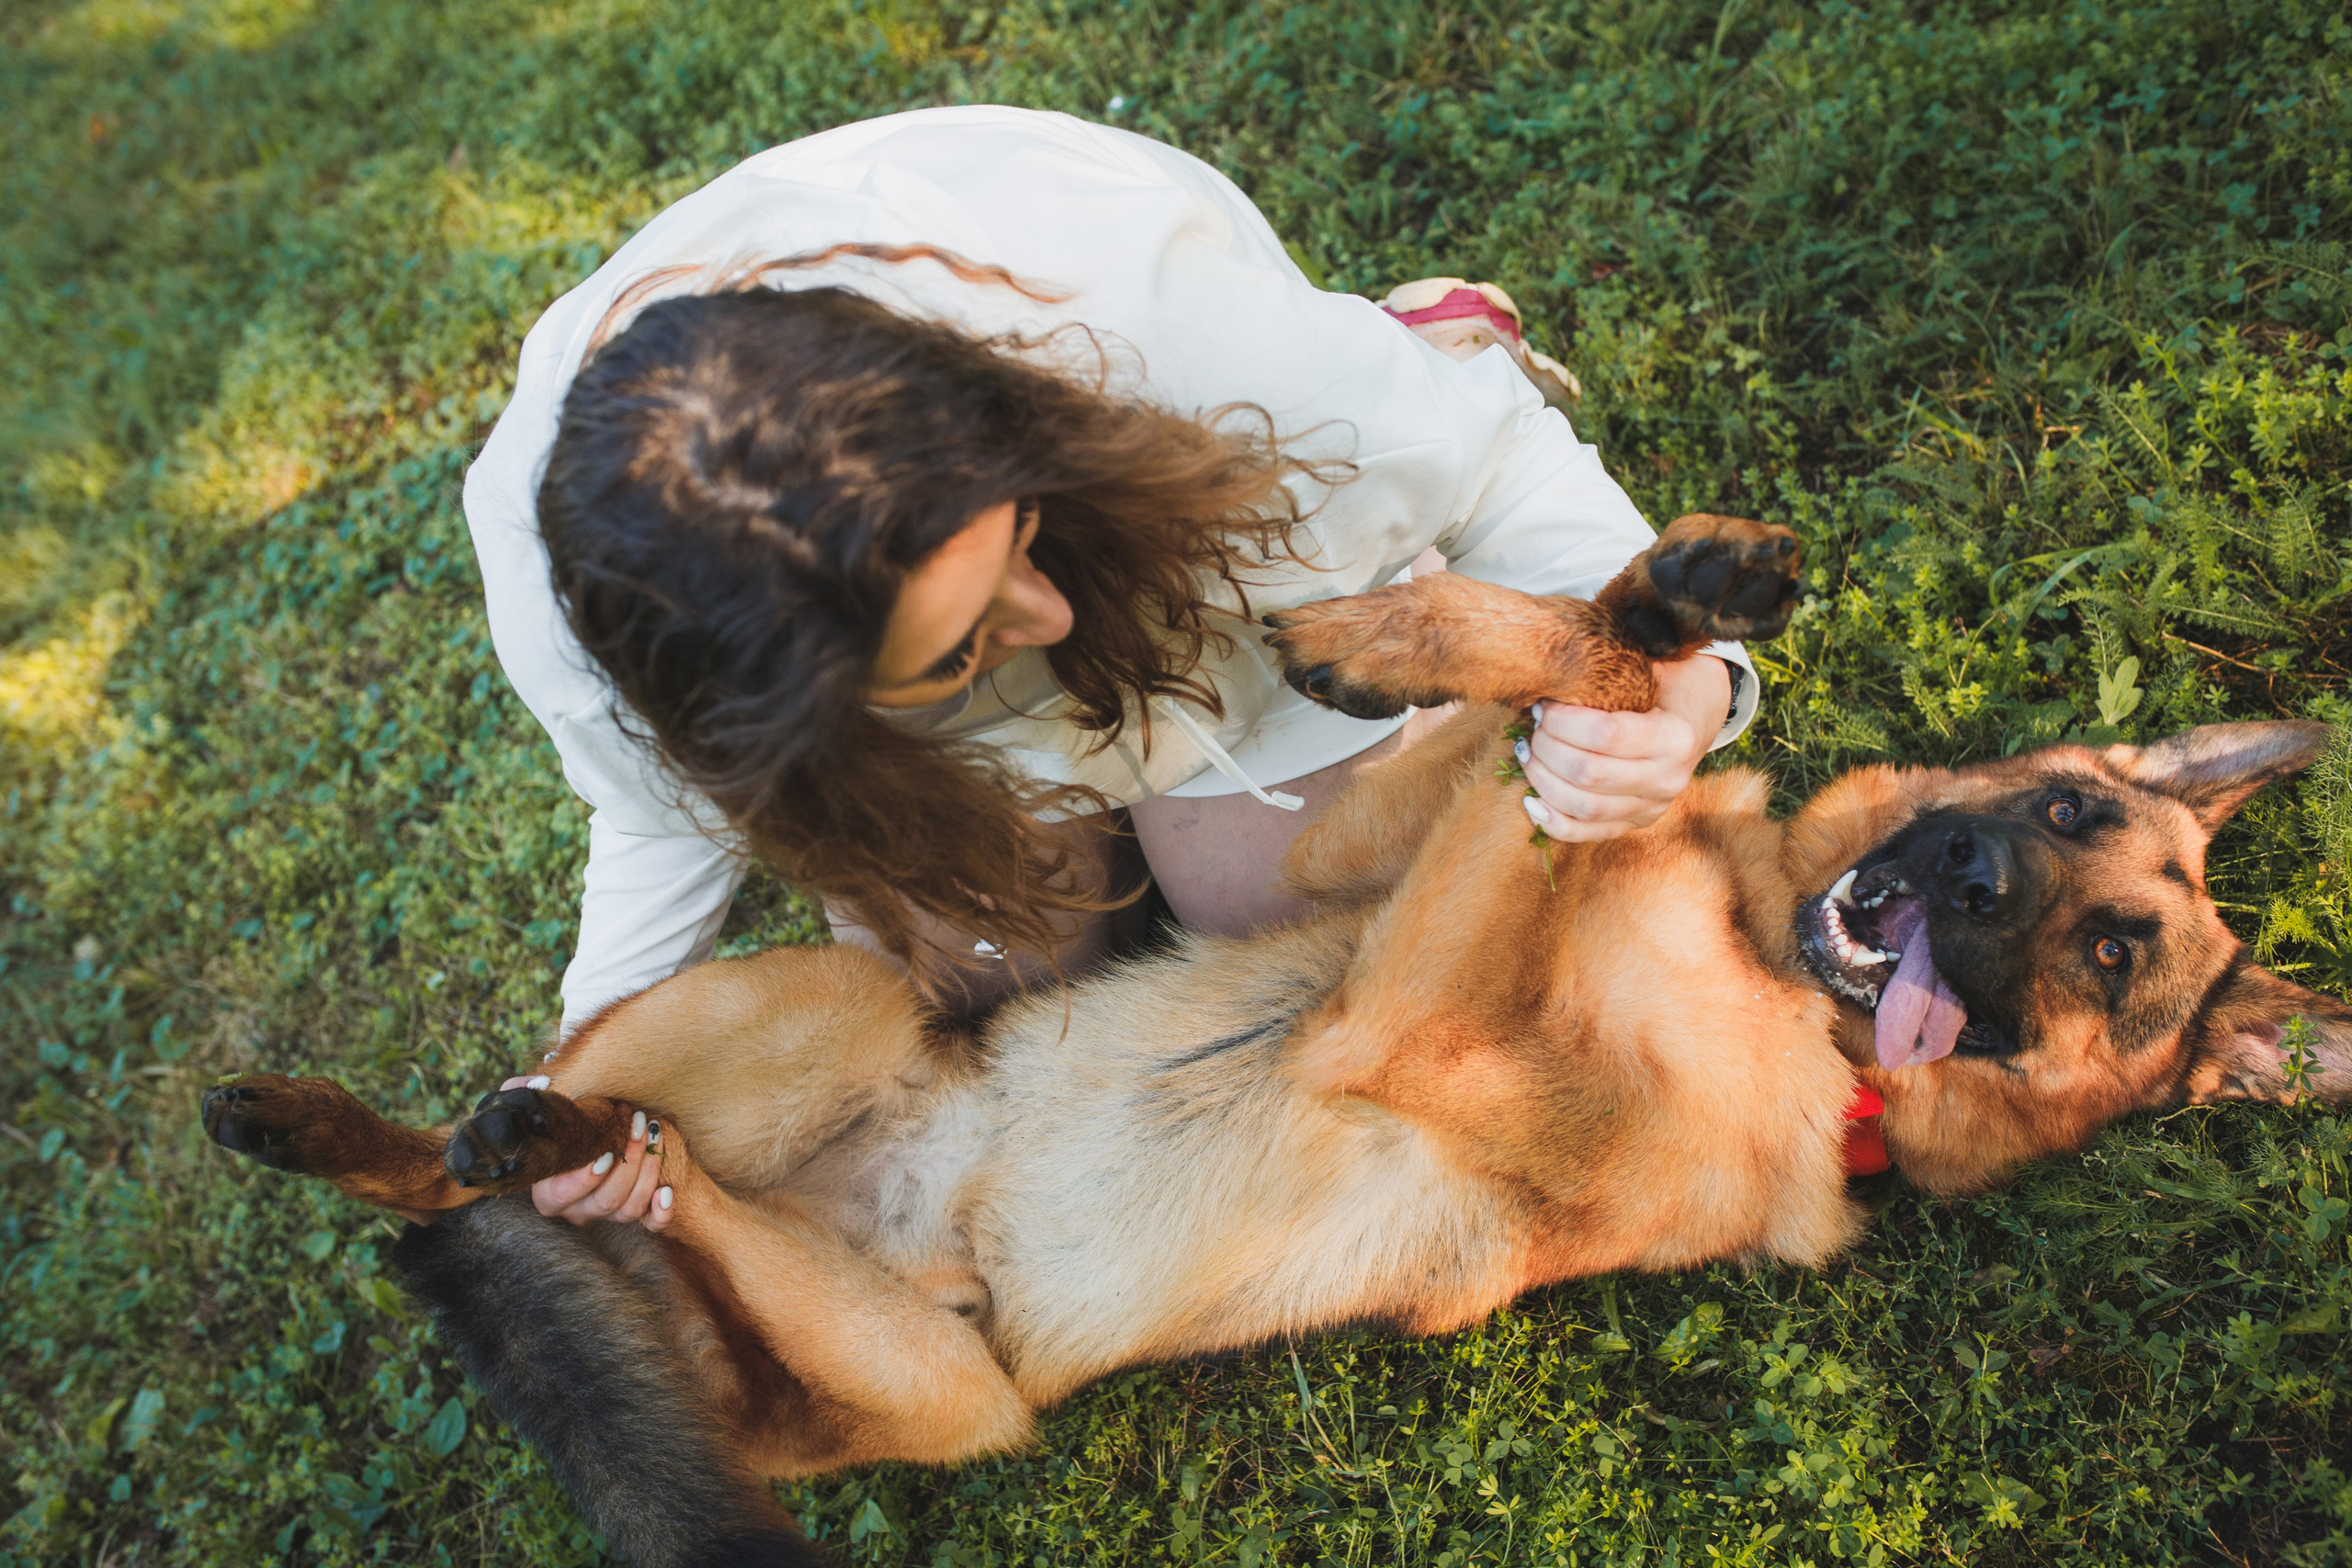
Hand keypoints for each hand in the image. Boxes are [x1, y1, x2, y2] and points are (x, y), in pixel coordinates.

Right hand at [496, 1075, 674, 1231]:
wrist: (574, 1138)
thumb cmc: (552, 1124)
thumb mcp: (532, 1109)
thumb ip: (523, 1095)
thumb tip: (540, 1085)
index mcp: (548, 1194)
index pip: (565, 1194)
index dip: (586, 1178)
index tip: (605, 1152)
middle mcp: (576, 1210)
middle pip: (607, 1200)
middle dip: (629, 1162)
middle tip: (638, 1124)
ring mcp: (604, 1215)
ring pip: (629, 1209)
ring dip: (648, 1173)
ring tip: (655, 1134)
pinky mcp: (630, 1214)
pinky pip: (650, 1224)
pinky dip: (661, 1213)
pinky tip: (667, 1191)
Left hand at [1518, 656, 1731, 842]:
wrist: (1701, 712)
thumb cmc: (1670, 680)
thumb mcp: (1653, 666)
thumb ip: (1613, 674)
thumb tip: (1551, 675)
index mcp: (1675, 737)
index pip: (1605, 735)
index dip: (1563, 721)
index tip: (1544, 704)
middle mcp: (1668, 779)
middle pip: (1589, 775)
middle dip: (1547, 748)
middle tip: (1534, 726)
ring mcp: (1653, 807)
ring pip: (1583, 807)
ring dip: (1543, 780)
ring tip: (1528, 753)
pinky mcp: (1637, 821)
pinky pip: (1588, 834)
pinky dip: (1554, 822)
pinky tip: (1531, 801)